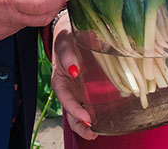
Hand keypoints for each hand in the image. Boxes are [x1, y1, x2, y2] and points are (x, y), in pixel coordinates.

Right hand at [50, 13, 97, 139]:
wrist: (73, 34)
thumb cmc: (67, 38)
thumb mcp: (65, 43)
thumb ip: (68, 55)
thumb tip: (74, 69)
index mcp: (60, 80)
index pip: (65, 99)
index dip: (74, 110)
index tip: (86, 118)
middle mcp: (69, 89)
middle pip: (71, 112)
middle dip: (80, 125)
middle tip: (92, 134)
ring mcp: (78, 91)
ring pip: (80, 111)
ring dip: (87, 124)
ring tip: (97, 134)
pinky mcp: (88, 89)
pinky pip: (91, 103)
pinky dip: (98, 112)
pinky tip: (107, 119)